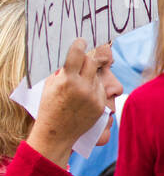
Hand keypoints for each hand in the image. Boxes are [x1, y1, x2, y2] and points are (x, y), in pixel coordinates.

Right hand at [27, 41, 110, 166]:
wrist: (56, 134)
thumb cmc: (50, 107)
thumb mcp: (50, 86)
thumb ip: (61, 70)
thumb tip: (70, 53)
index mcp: (67, 80)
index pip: (77, 54)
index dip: (79, 45)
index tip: (81, 40)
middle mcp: (83, 87)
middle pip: (92, 62)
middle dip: (88, 58)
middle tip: (85, 56)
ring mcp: (93, 97)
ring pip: (97, 76)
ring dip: (90, 75)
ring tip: (79, 83)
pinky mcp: (100, 105)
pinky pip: (100, 89)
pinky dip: (94, 88)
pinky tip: (84, 94)